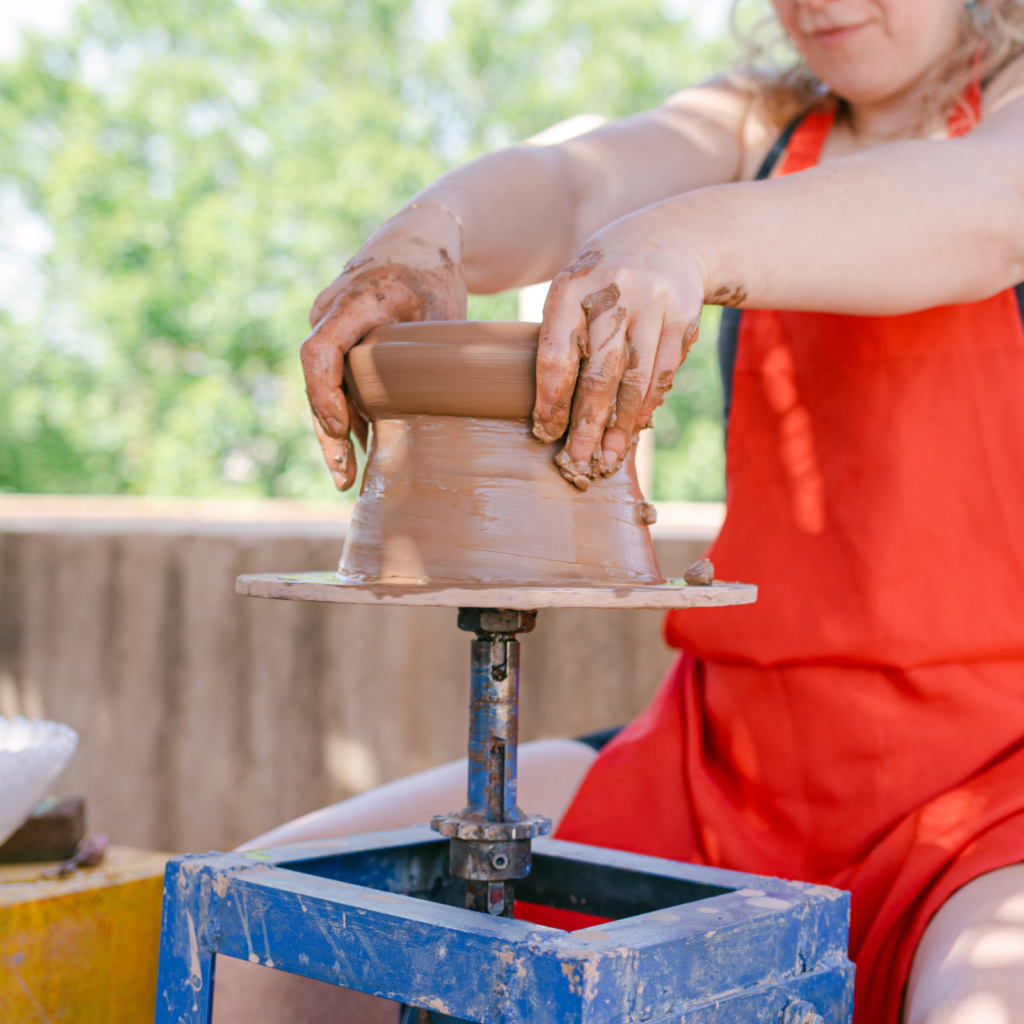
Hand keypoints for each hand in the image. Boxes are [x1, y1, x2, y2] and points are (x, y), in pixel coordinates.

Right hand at [300, 206, 467, 489]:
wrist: (417, 241)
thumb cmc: (435, 275)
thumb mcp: (445, 311)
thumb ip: (437, 356)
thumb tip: (449, 413)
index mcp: (353, 302)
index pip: (320, 352)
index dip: (325, 395)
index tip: (342, 429)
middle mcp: (328, 313)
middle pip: (317, 380)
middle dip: (328, 432)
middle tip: (344, 477)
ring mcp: (327, 326)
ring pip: (322, 384)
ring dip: (334, 429)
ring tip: (347, 476)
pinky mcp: (336, 339)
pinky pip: (333, 379)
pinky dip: (344, 411)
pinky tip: (357, 448)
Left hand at [531, 211, 704, 489]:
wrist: (668, 236)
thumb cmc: (604, 277)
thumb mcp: (575, 288)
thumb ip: (565, 335)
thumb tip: (555, 409)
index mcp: (572, 285)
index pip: (557, 352)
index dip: (551, 397)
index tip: (546, 431)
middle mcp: (614, 292)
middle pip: (599, 372)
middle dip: (587, 422)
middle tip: (578, 458)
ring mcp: (653, 303)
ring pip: (635, 379)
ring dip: (621, 424)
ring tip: (608, 455)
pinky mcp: (683, 316)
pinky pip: (663, 372)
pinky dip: (647, 404)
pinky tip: (634, 426)